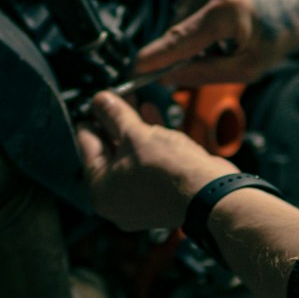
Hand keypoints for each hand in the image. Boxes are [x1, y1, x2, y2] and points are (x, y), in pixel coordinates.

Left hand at [77, 92, 236, 231]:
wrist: (211, 193)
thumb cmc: (169, 170)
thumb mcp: (135, 134)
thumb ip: (114, 115)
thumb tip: (98, 99)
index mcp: (100, 191)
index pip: (86, 146)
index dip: (91, 119)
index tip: (93, 102)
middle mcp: (116, 200)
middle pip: (109, 152)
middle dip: (113, 122)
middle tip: (115, 98)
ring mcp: (140, 199)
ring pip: (130, 156)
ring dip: (132, 128)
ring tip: (133, 100)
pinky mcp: (161, 193)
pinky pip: (147, 163)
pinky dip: (148, 141)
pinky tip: (150, 114)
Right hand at [134, 0, 298, 86]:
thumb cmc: (279, 31)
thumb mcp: (249, 66)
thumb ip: (205, 74)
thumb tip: (169, 79)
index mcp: (227, 9)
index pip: (181, 38)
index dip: (156, 57)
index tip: (135, 70)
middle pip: (175, 32)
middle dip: (182, 53)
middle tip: (211, 60)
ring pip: (176, 23)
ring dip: (190, 39)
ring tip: (222, 40)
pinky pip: (181, 12)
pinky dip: (193, 25)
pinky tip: (218, 26)